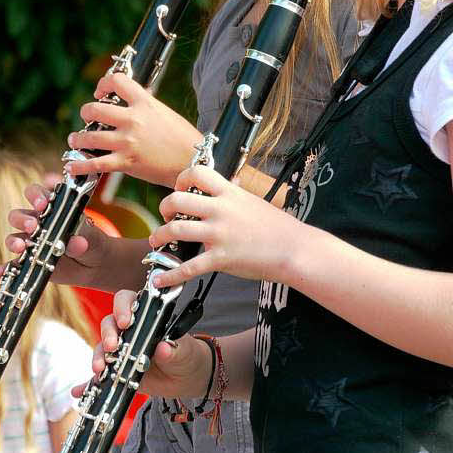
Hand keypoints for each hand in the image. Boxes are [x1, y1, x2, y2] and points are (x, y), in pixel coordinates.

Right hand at [2, 180, 109, 285]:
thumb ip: (84, 236)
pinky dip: (3, 269)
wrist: (95, 265)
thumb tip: (76, 242)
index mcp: (51, 209)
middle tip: (33, 226)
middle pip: (18, 215)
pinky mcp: (29, 262)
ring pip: (13, 238)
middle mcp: (36, 224)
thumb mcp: (92, 236)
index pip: (36, 194)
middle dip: (23, 219)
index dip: (36, 196)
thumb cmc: (92, 242)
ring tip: (21, 248)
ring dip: (14, 242)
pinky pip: (12, 265)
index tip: (43, 204)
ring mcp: (31, 243)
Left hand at [63, 72, 201, 187]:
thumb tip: (132, 99)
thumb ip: (145, 105)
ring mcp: (127, 142)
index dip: (102, 84)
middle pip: (94, 109)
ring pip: (89, 137)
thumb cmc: (183, 138)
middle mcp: (133, 120)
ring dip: (77, 139)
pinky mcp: (126, 163)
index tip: (100, 92)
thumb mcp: (164, 112)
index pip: (116, 81)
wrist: (193, 161)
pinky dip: (80, 165)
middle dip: (86, 113)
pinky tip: (72, 165)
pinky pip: (95, 164)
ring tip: (75, 140)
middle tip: (87, 118)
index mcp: (144, 103)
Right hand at [76, 289, 212, 400]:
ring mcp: (121, 351)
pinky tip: (79, 391)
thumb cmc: (186, 355)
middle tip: (113, 347)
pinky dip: (88, 384)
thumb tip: (164, 348)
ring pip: (102, 348)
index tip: (124, 322)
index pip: (127, 301)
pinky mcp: (117, 371)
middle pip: (109, 324)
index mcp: (144, 317)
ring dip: (98, 357)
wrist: (186, 378)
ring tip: (100, 370)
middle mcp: (129, 331)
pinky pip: (100, 376)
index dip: (122, 308)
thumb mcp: (184, 351)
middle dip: (108, 334)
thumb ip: (174, 349)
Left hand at [149, 166, 298, 287]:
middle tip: (165, 217)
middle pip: (177, 200)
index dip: (180, 179)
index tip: (178, 189)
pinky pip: (188, 267)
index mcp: (229, 193)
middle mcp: (221, 211)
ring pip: (176, 230)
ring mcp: (219, 235)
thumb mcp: (253, 201)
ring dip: (159, 236)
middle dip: (163, 208)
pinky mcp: (220, 258)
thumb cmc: (278, 227)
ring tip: (157, 241)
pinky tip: (160, 279)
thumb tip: (226, 184)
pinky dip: (170, 274)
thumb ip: (234, 194)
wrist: (295, 249)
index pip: (196, 173)